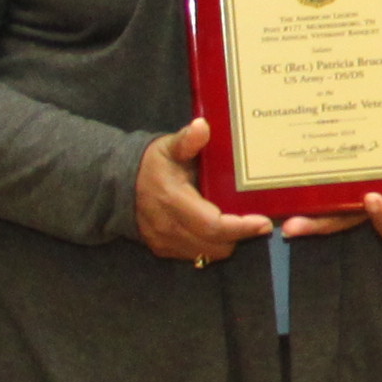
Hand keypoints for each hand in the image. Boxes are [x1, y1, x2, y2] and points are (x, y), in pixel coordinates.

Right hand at [137, 118, 277, 266]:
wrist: (117, 184)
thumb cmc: (151, 163)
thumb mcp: (169, 147)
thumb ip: (187, 140)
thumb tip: (202, 126)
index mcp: (173, 200)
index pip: (213, 225)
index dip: (241, 228)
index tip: (264, 222)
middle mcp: (169, 227)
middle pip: (216, 245)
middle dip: (240, 236)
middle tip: (256, 220)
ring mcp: (164, 242)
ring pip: (208, 254)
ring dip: (227, 242)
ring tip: (239, 224)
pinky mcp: (163, 250)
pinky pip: (196, 255)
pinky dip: (211, 245)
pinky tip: (218, 229)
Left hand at [278, 107, 381, 240]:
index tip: (372, 197)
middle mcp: (367, 203)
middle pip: (343, 222)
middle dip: (319, 225)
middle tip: (296, 225)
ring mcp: (345, 194)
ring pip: (321, 211)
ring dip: (300, 216)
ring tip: (277, 217)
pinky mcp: (327, 181)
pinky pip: (308, 190)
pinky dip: (290, 190)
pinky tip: (267, 184)